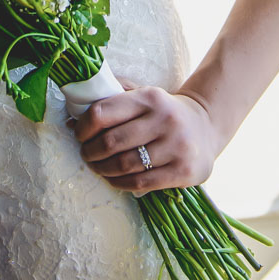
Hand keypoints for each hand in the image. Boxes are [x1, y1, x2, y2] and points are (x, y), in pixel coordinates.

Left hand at [72, 76, 219, 193]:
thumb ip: (113, 98)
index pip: (103, 112)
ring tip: (97, 166)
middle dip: (90, 151)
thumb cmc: (163, 112)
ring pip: (124, 165)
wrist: (206, 126)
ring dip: (102, 169)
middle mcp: (165, 119)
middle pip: (111, 142)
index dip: (84, 127)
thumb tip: (72, 117)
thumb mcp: (144, 95)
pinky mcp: (183, 170)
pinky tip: (114, 178)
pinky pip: (140, 183)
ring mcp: (176, 146)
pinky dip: (119, 183)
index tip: (79, 134)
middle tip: (86, 154)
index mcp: (151, 97)